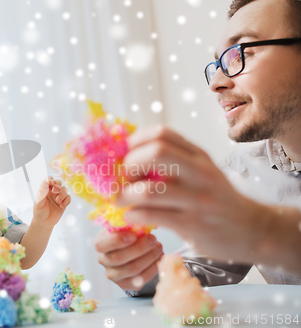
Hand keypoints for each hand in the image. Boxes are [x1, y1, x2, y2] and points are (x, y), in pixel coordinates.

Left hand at [32, 176, 70, 227]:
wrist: (44, 223)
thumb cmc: (39, 211)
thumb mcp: (38, 202)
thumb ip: (42, 192)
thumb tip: (46, 182)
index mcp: (45, 190)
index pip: (48, 180)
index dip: (50, 179)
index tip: (51, 182)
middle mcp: (52, 192)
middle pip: (58, 182)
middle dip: (58, 186)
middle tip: (54, 191)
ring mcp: (58, 197)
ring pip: (64, 189)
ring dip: (62, 194)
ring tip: (58, 201)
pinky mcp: (64, 203)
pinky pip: (68, 198)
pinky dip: (66, 201)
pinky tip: (61, 206)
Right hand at [95, 230, 163, 290]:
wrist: (132, 250)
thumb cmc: (129, 234)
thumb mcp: (125, 226)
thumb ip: (128, 224)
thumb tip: (139, 219)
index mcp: (100, 243)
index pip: (101, 245)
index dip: (117, 240)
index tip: (134, 235)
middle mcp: (103, 261)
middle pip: (119, 258)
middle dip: (139, 248)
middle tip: (153, 239)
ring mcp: (113, 275)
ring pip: (132, 269)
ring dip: (149, 257)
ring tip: (159, 247)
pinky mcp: (126, 284)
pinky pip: (141, 279)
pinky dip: (153, 268)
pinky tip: (160, 257)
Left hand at [117, 125, 270, 262]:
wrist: (252, 230)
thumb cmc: (216, 198)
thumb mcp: (201, 171)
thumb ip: (174, 160)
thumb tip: (129, 154)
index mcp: (198, 155)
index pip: (162, 133)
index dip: (136, 141)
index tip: (125, 154)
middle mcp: (200, 172)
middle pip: (155, 153)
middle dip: (130, 164)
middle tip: (124, 178)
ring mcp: (197, 199)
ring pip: (149, 190)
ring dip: (125, 195)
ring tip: (121, 201)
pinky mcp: (192, 224)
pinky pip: (152, 216)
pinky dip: (133, 215)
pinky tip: (133, 216)